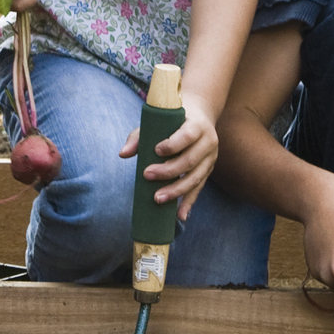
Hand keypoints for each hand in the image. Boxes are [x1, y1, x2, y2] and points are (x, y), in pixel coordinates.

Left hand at [117, 104, 220, 221]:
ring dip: (176, 191)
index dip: (173, 145)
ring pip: (195, 178)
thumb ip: (139, 136)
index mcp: (197, 126)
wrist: (200, 117)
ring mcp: (210, 159)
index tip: (156, 151)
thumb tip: (123, 154)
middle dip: (168, 171)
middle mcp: (208, 142)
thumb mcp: (158, 122)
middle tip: (147, 175)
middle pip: (190, 161)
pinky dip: (189, 203)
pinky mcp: (208, 171)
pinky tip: (180, 216)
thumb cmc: (173, 120)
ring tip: (157, 199)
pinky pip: (199, 189)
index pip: (187, 136)